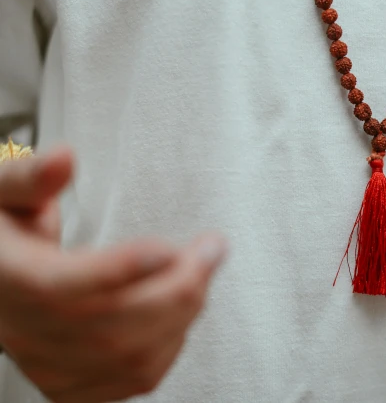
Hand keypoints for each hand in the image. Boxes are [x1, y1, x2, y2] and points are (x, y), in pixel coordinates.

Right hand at [0, 148, 227, 402]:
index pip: (60, 288)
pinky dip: (172, 345)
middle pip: (108, 328)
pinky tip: (181, 309)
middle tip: (212, 248)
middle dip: (177, 288)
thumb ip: (33, 177)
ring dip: (184, 314)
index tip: (170, 247)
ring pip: (130, 358)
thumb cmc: (0, 231)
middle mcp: (23, 330)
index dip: (121, 270)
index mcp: (6, 278)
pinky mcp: (71, 381)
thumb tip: (64, 158)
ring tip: (202, 269)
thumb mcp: (1, 192)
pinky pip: (133, 380)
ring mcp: (47, 363)